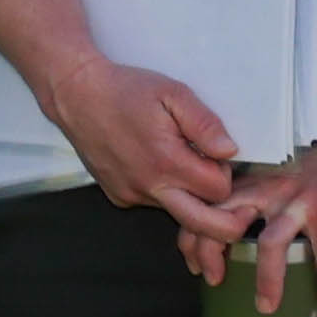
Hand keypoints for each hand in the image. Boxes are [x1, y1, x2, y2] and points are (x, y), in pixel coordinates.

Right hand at [41, 57, 247, 226]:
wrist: (76, 96)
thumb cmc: (126, 90)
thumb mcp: (173, 93)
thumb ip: (204, 124)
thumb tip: (230, 151)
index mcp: (167, 163)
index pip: (218, 192)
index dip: (226, 177)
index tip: (219, 160)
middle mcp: (149, 187)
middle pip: (202, 225)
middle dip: (226, 221)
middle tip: (241, 208)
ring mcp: (131, 195)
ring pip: (177, 212)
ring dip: (190, 198)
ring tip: (185, 164)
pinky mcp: (119, 197)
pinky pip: (154, 204)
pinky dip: (165, 191)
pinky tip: (156, 164)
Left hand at [183, 128, 316, 316]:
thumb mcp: (282, 179)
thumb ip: (260, 200)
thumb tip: (241, 237)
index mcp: (257, 185)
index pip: (210, 208)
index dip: (194, 237)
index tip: (196, 265)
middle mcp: (272, 192)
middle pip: (226, 219)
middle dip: (211, 252)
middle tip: (214, 282)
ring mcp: (302, 203)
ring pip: (271, 243)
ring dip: (267, 279)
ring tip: (266, 307)